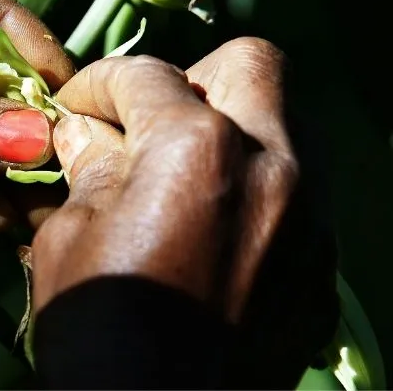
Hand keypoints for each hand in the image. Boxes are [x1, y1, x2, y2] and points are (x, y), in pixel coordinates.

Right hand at [31, 38, 337, 386]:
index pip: (145, 75)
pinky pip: (297, 193)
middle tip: (147, 125)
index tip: (76, 109)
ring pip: (285, 125)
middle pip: (250, 66)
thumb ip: (88, 164)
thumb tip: (84, 130)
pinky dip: (253, 188)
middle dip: (188, 82)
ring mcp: (311, 218)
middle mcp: (274, 166)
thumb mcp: (70, 235)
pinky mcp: (323, 266)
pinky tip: (212, 230)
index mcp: (197, 147)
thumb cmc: (96, 328)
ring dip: (230, 131)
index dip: (97, 85)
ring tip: (181, 176)